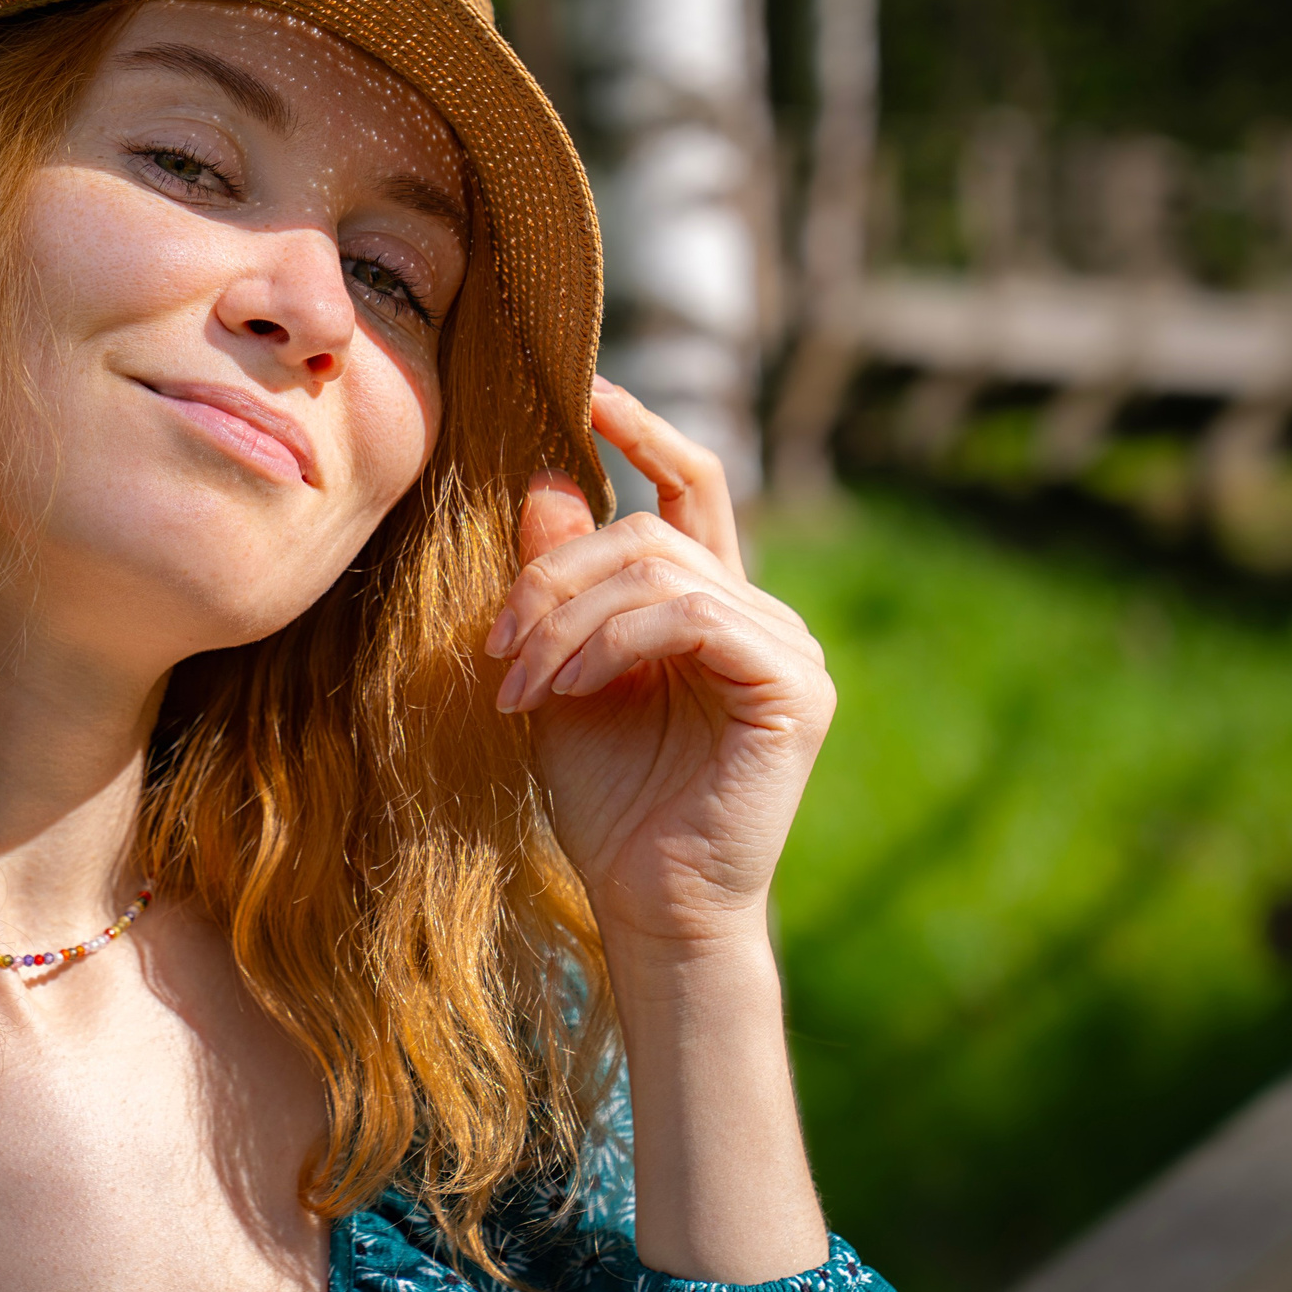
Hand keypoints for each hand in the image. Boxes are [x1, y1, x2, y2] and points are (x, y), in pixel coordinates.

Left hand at [485, 377, 834, 963]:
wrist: (648, 905)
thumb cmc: (605, 802)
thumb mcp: (559, 674)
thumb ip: (558, 583)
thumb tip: (545, 481)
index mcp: (710, 603)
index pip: (688, 485)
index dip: (641, 428)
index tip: (583, 386)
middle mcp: (760, 613)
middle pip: (646, 531)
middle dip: (554, 577)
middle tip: (497, 647)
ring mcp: (788, 648)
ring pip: (662, 570)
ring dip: (570, 620)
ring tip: (523, 684)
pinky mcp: (793, 687)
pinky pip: (694, 617)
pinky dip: (615, 643)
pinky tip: (571, 688)